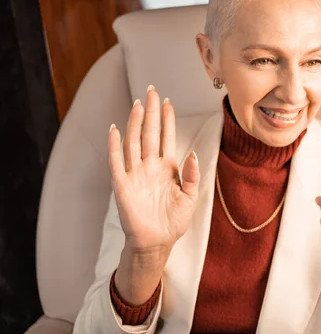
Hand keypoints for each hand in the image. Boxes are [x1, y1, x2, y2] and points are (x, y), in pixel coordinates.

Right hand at [108, 85, 200, 255]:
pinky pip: (117, 162)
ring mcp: (136, 174)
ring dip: (135, 123)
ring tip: (139, 104)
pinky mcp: (123, 185)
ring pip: (134, 142)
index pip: (166, 137)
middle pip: (149, 133)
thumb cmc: (174, 221)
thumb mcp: (190, 197)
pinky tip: (115, 129)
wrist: (158, 242)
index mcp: (167, 168)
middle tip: (152, 91)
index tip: (168, 103)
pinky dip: (115, 146)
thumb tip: (191, 153)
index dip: (167, 120)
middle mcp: (150, 167)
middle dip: (151, 113)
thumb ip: (192, 175)